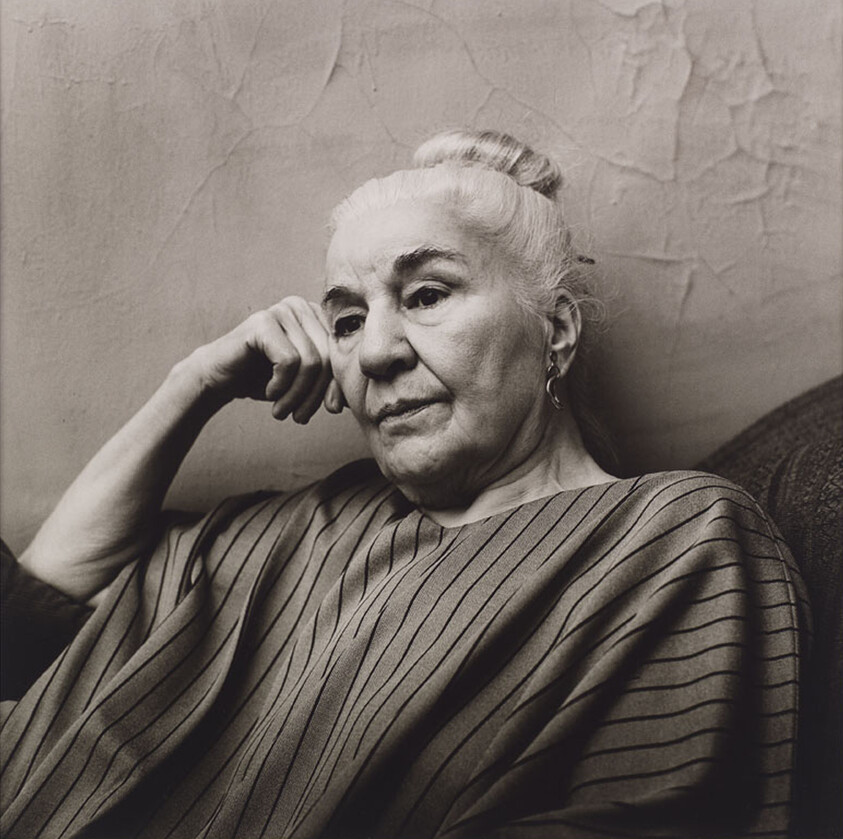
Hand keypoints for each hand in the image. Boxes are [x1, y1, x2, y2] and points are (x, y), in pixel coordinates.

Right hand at [186, 297, 344, 422]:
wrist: (219, 379)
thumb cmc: (264, 380)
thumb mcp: (306, 382)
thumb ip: (331, 381)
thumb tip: (355, 396)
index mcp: (317, 316)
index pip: (342, 353)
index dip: (338, 384)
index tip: (331, 410)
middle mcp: (301, 307)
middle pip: (329, 358)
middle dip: (316, 395)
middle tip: (300, 418)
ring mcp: (282, 310)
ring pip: (311, 362)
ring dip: (298, 396)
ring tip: (283, 411)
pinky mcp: (263, 322)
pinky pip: (289, 361)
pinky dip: (281, 385)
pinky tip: (269, 392)